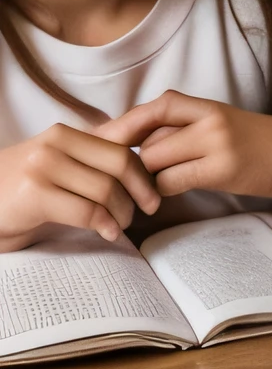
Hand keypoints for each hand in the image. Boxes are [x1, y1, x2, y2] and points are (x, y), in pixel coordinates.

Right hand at [0, 125, 160, 249]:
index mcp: (65, 135)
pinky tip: (107, 233)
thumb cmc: (21, 194)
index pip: (123, 142)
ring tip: (118, 226)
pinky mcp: (35, 193)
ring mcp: (43, 166)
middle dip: (142, 191)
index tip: (154, 193)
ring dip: (123, 214)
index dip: (147, 169)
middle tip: (144, 211)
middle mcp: (55, 143)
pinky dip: (105, 225)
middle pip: (122, 162)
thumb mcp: (58, 169)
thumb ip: (93, 161)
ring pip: (107, 188)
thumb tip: (143, 162)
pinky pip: (88, 210)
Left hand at [101, 91, 271, 203]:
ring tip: (156, 183)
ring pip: (154, 161)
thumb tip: (128, 139)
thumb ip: (177, 126)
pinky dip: (163, 190)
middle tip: (134, 175)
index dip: (122, 126)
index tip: (99, 141)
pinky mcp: (219, 169)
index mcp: (202, 105)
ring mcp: (214, 143)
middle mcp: (206, 120)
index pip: (151, 110)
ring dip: (148, 177)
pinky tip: (171, 190)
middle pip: (147, 141)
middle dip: (137, 160)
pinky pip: (170, 181)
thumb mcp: (213, 122)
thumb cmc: (248, 141)